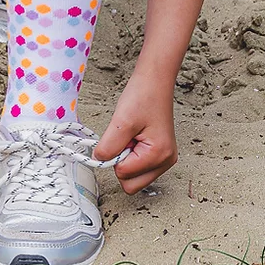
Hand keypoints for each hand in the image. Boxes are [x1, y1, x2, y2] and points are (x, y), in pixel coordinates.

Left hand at [92, 72, 177, 194]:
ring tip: (131, 136)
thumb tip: (98, 161)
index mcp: (159, 156)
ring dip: (127, 159)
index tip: (119, 137)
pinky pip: (139, 166)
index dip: (115, 157)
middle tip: (125, 139)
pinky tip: (135, 137)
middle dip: (122, 163)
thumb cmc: (143, 96)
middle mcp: (166, 162)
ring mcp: (164, 159)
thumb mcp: (121, 122)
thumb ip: (108, 147)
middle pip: (132, 184)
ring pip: (135, 177)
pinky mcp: (160, 154)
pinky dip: (132, 155)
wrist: (155, 80)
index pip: (125, 176)